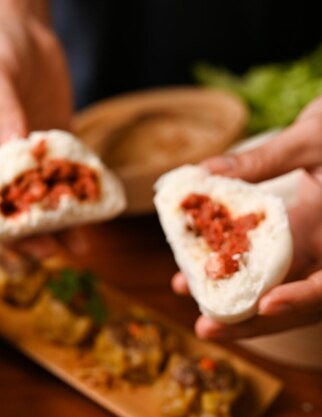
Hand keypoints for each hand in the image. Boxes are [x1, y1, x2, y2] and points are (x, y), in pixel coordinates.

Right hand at [0, 0, 72, 257]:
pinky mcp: (54, 148)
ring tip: (74, 247)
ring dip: (54, 226)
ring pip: (36, 203)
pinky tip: (94, 217)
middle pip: (3, 209)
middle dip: (22, 235)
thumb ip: (2, 110)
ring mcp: (26, 158)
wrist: (23, 32)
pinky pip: (64, 179)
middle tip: (45, 251)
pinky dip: (78, 199)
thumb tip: (18, 147)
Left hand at [172, 97, 321, 338]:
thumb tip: (206, 171)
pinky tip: (203, 276)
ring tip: (193, 305)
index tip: (265, 305)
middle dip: (254, 320)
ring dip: (241, 305)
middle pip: (302, 299)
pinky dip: (242, 276)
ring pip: (286, 290)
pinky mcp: (308, 246)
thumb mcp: (312, 137)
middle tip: (205, 328)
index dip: (302, 296)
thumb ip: (265, 158)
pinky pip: (278, 270)